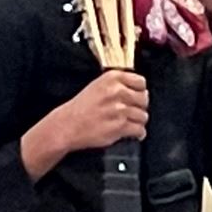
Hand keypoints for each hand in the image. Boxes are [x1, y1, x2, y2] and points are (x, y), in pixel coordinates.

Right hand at [21, 69, 149, 181]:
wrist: (67, 125)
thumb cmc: (80, 108)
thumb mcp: (98, 85)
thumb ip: (118, 84)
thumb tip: (140, 91)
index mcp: (112, 78)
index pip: (141, 82)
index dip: (140, 91)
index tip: (137, 96)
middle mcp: (117, 92)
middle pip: (144, 99)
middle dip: (139, 107)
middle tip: (132, 111)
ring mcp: (119, 109)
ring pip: (143, 116)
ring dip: (138, 121)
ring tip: (130, 123)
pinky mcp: (120, 126)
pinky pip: (139, 130)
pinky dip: (138, 133)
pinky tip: (133, 133)